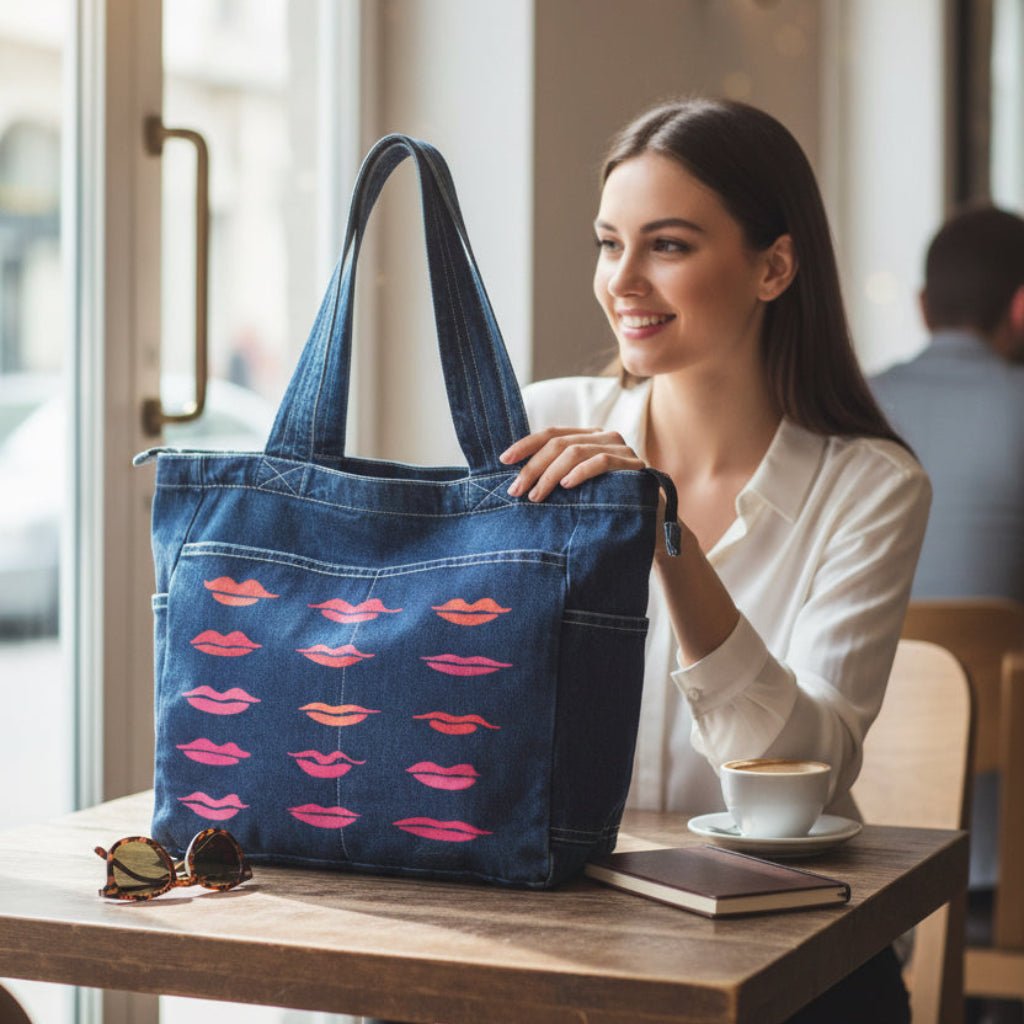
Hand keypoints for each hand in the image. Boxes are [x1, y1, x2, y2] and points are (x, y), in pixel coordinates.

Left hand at [499, 427, 645, 501]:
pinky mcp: (633, 465)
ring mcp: (620, 449)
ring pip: (575, 452)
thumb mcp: (577, 487)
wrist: (648, 524)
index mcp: (588, 437)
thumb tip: (516, 480)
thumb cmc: (606, 506)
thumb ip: (557, 475)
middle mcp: (604, 437)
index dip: (525, 445)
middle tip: (516, 490)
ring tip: (536, 496)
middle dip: (533, 467)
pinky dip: (580, 473)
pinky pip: (601, 462)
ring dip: (550, 475)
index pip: (551, 433)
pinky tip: (566, 487)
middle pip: (559, 443)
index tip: (504, 460)